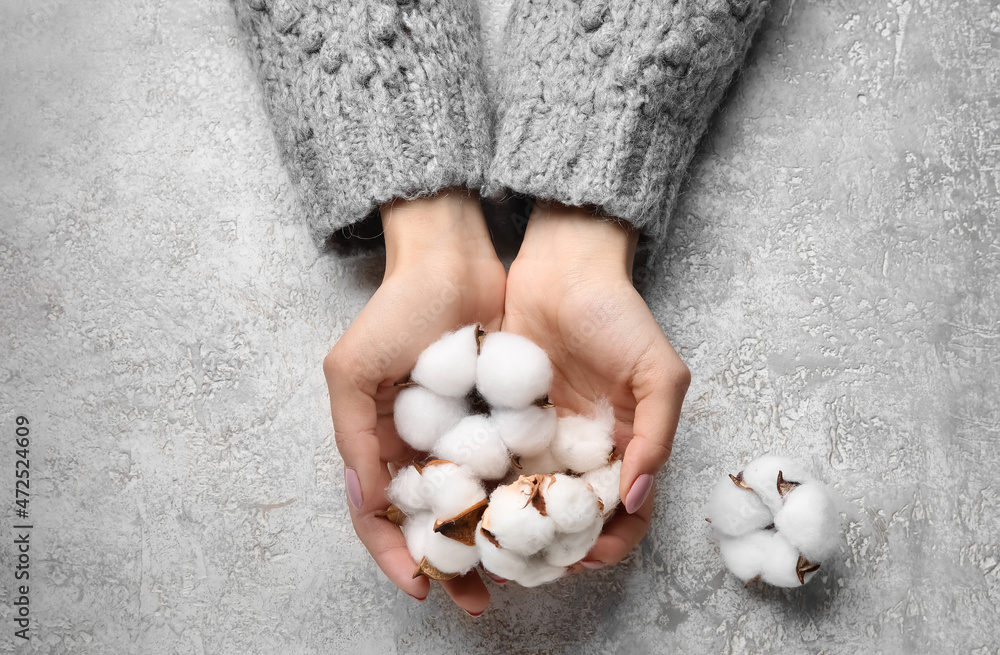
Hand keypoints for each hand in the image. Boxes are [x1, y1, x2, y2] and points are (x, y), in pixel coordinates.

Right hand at [323, 190, 504, 613]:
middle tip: (478, 602)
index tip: (423, 588)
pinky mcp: (502, 419)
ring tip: (513, 576)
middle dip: (451, 566)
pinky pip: (509, 469)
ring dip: (488, 543)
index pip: (380, 516)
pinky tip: (537, 523)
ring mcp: (463, 436)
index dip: (397, 556)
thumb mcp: (353, 370)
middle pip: (433, 523)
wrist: (453, 260)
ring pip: (475, 506)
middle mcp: (420, 449)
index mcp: (378, 445)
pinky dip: (517, 500)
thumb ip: (355, 437)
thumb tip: (367, 502)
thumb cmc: (395, 311)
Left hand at [502, 201, 689, 570]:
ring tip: (498, 551)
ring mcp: (539, 440)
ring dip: (518, 532)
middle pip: (573, 519)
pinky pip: (495, 468)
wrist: (562, 268)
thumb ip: (656, 435)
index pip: (625, 514)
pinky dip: (487, 494)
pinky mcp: (502, 422)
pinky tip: (472, 511)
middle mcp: (582, 452)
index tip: (586, 557)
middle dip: (558, 549)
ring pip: (530, 503)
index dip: (612, 542)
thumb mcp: (658, 372)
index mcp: (625, 448)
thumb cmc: (618, 316)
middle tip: (533, 566)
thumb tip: (637, 499)